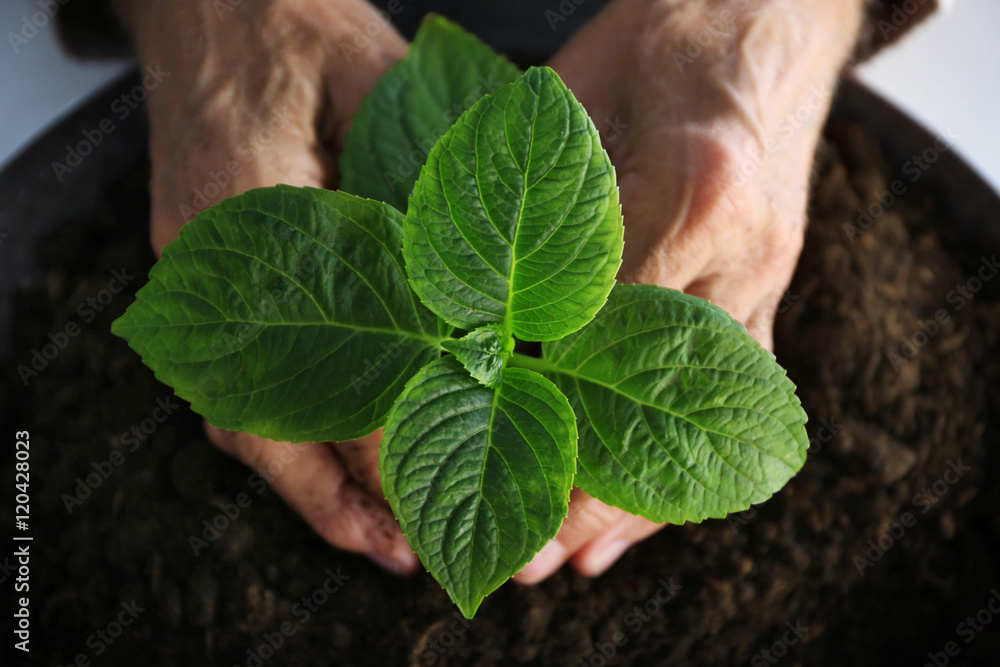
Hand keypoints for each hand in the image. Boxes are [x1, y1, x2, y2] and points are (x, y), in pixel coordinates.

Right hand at [113, 0, 418, 572]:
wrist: (219, 4)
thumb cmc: (298, 30)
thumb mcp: (379, 88)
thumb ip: (420, 192)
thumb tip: (488, 305)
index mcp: (243, 223)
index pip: (309, 364)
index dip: (376, 432)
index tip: (433, 485)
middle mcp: (206, 270)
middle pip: (257, 420)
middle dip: (335, 496)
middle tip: (404, 552)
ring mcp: (198, 280)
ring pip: (248, 411)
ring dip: (314, 481)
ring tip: (380, 534)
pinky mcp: (215, 276)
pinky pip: (246, 379)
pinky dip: (296, 432)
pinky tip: (346, 460)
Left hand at [515, 0, 863, 582]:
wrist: (754, 20)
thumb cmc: (659, 43)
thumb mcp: (577, 99)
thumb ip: (539, 204)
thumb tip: (475, 313)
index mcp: (694, 193)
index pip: (598, 328)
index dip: (535, 404)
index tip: (476, 460)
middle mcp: (740, 255)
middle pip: (648, 397)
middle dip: (581, 486)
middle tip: (524, 553)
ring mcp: (765, 285)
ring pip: (698, 418)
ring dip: (631, 500)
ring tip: (571, 561)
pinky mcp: (767, 300)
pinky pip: (726, 409)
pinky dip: (683, 471)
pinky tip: (637, 521)